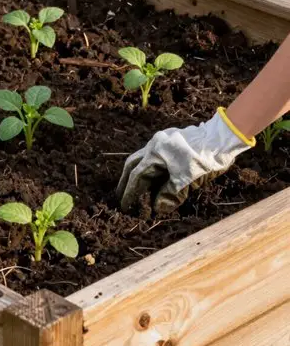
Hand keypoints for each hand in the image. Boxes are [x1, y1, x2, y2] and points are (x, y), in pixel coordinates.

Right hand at [117, 108, 254, 213]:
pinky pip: (154, 155)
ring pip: (143, 158)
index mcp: (155, 153)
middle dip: (126, 181)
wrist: (224, 138)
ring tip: (136, 189)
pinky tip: (154, 177)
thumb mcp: (188, 181)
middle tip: (121, 196)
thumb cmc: (206, 159)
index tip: (125, 205)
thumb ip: (170, 194)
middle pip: (133, 164)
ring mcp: (163, 139)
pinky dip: (150, 168)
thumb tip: (158, 208)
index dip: (130, 192)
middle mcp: (154, 144)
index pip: (137, 176)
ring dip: (139, 175)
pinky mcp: (172, 139)